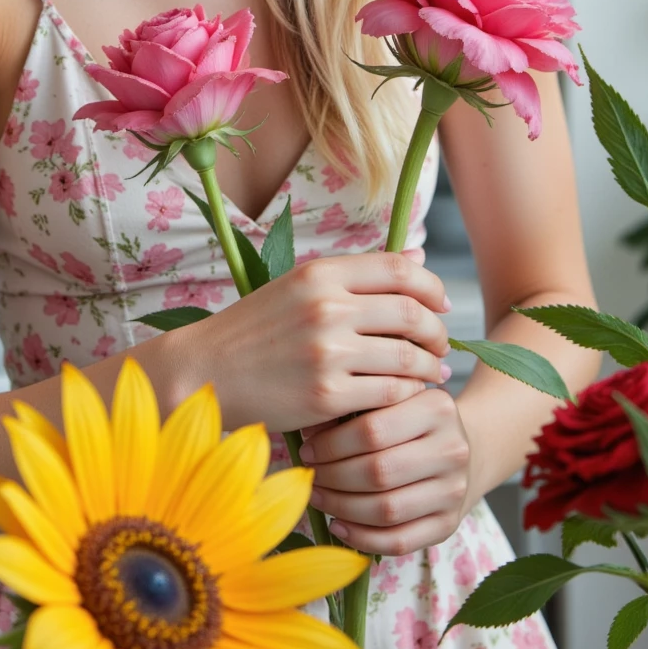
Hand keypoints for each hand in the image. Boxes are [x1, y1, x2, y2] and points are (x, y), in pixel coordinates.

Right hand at [181, 249, 451, 433]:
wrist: (207, 371)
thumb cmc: (255, 329)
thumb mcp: (299, 286)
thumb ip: (358, 273)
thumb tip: (418, 253)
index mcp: (320, 273)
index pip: (399, 269)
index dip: (431, 286)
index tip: (441, 304)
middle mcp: (326, 307)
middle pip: (411, 313)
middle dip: (437, 331)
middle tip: (441, 345)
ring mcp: (327, 352)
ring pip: (406, 357)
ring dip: (428, 368)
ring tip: (431, 373)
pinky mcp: (326, 395)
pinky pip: (388, 393)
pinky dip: (406, 395)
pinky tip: (407, 396)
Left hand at [298, 387, 471, 555]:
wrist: (458, 451)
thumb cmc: (410, 422)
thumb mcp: (390, 402)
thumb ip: (355, 409)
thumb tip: (309, 434)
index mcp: (437, 408)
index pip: (372, 429)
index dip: (332, 444)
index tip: (308, 449)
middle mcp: (453, 449)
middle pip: (378, 471)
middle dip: (333, 477)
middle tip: (309, 475)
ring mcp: (454, 490)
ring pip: (387, 509)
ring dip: (342, 508)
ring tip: (317, 497)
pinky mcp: (449, 525)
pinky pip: (399, 541)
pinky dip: (362, 538)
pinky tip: (338, 525)